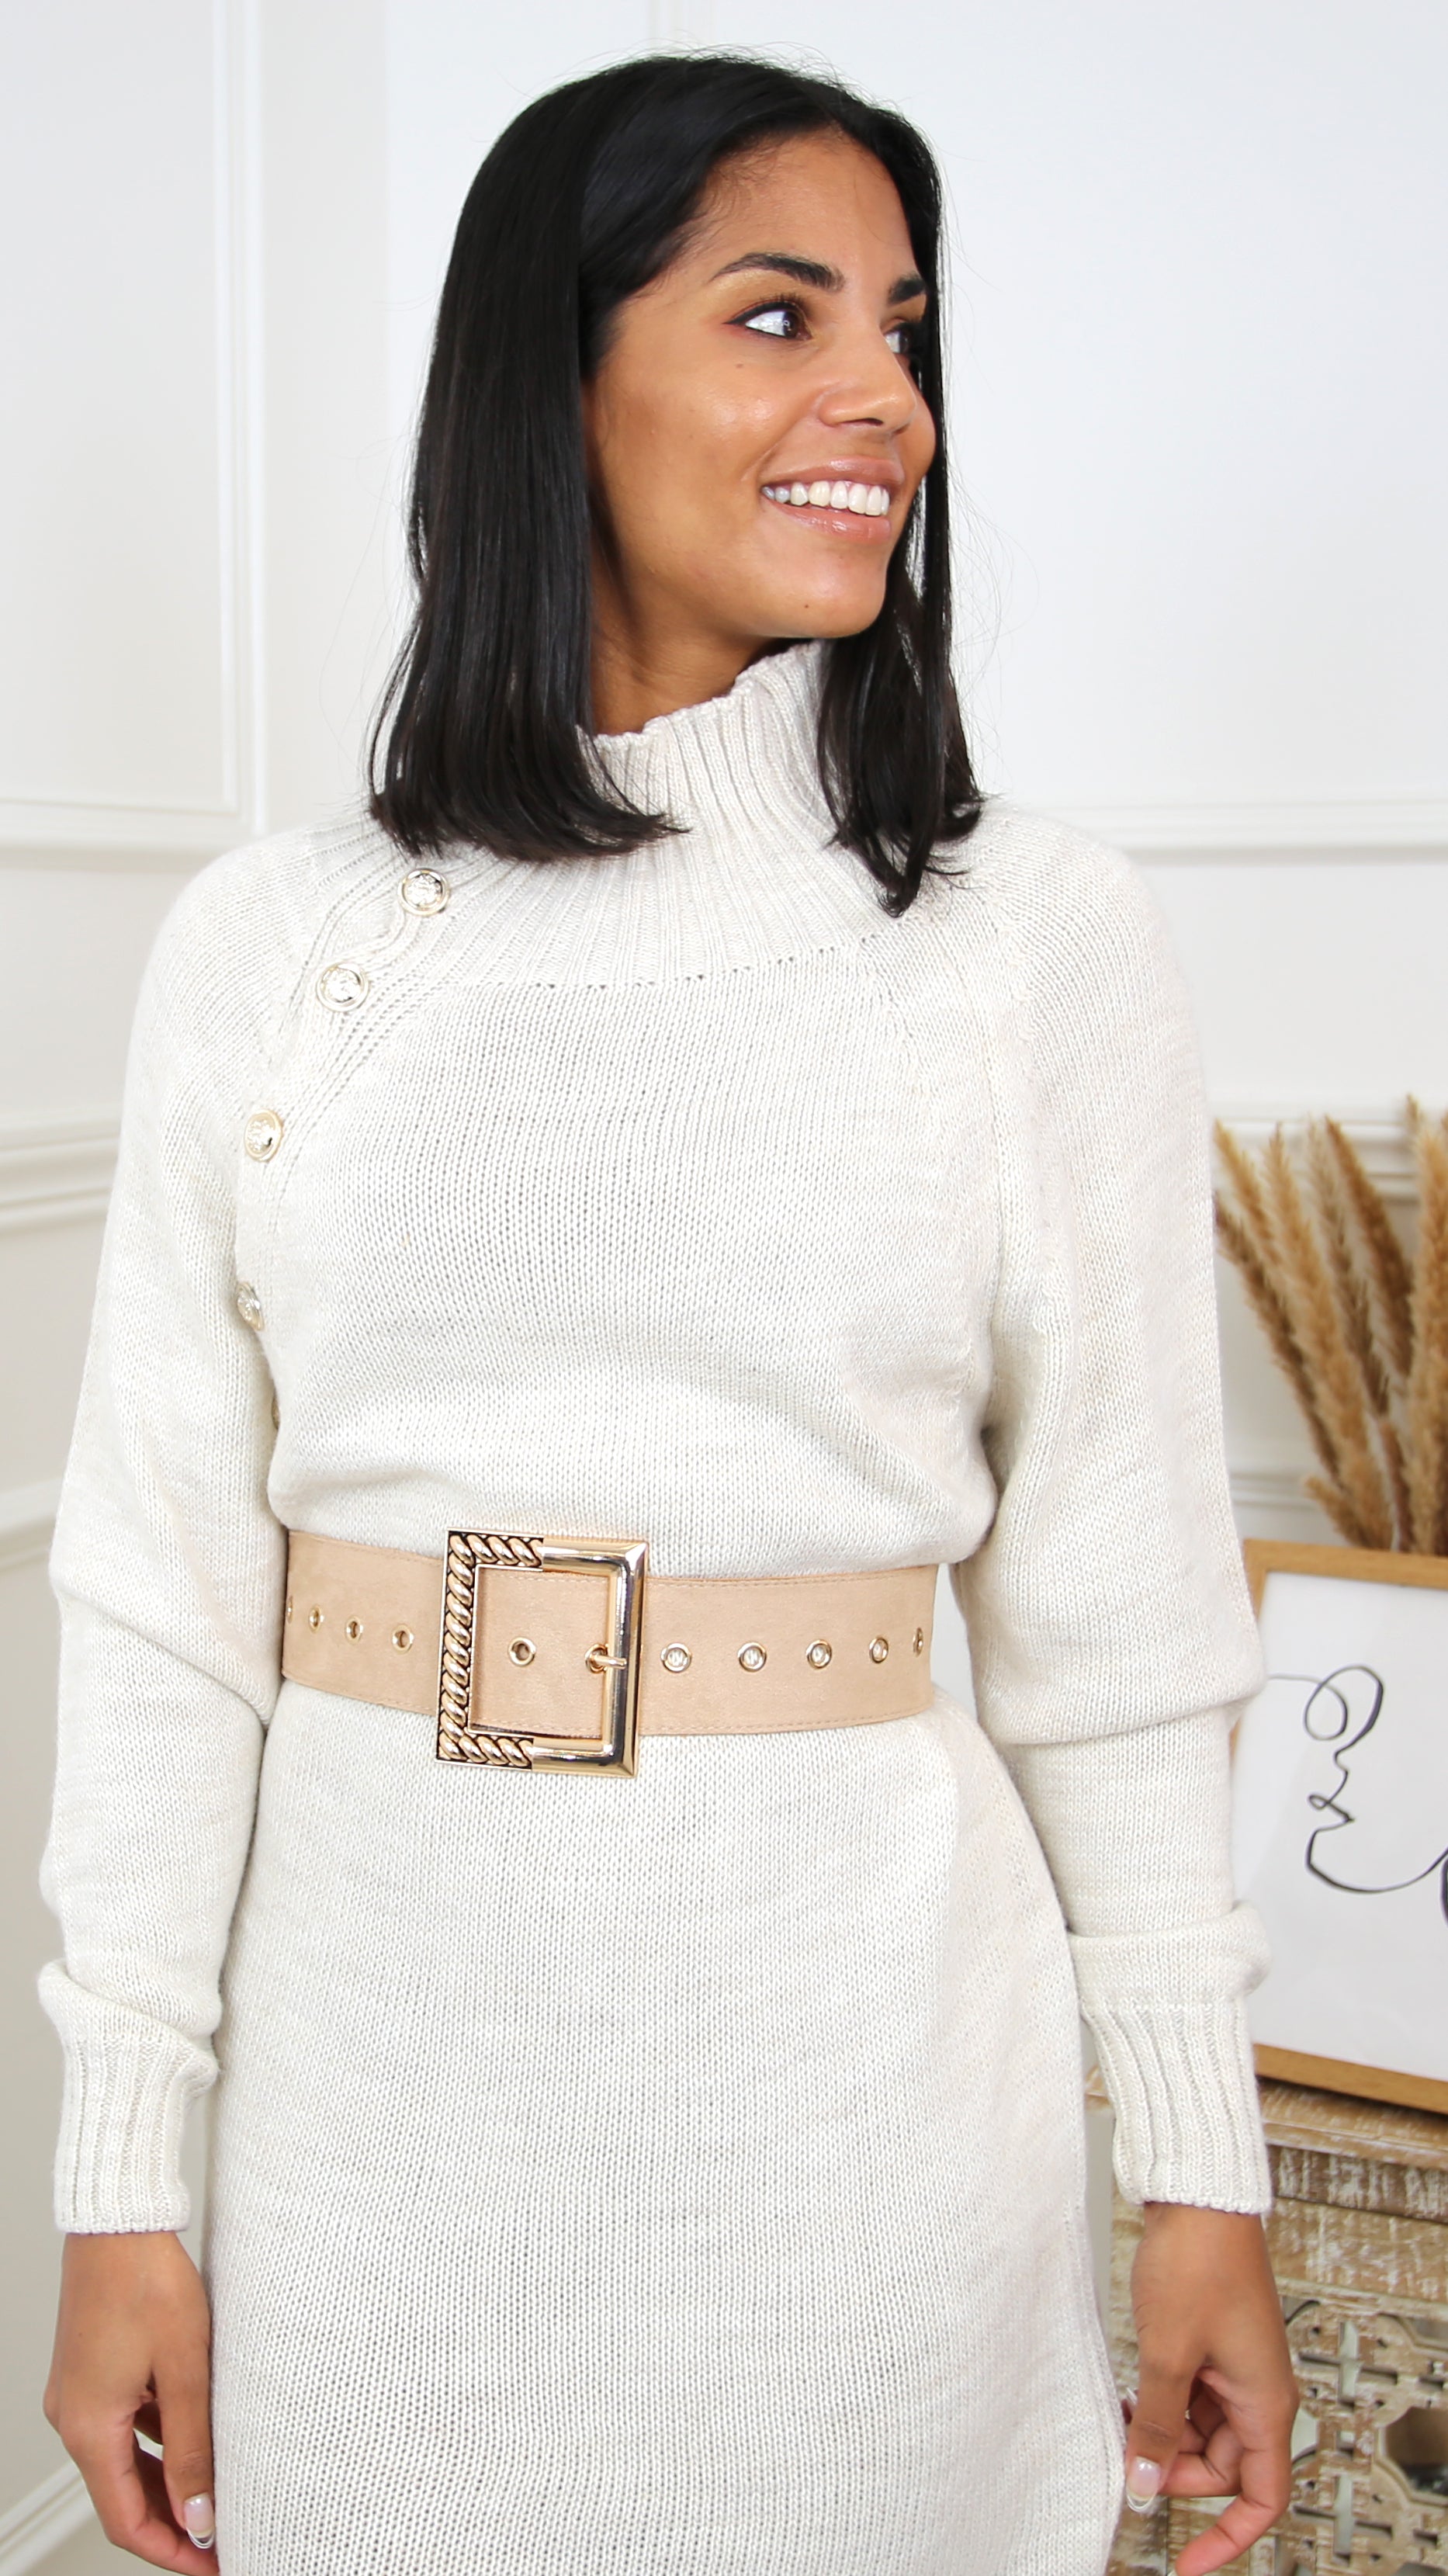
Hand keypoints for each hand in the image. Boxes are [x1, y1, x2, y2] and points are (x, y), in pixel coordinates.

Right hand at [44, 2231, 218, 2568]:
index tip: (211, 2565)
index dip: (171, 2551)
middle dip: (173, 2524)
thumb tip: (199, 2515)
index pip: (127, 2521)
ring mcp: (81, 2393)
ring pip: (126, 2460)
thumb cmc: (146, 2279)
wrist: (119, 2219)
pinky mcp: (93, 2371)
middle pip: (123, 2496)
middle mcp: (74, 2417)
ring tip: (219, 2492)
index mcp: (88, 2427)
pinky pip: (126, 2425)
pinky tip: (197, 2437)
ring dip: (168, 2482)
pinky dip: (159, 2442)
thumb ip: (192, 2447)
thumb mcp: (185, 2369)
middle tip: (222, 2538)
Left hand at [1123, 2202, 1296, 2572]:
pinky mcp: (1210, 2345)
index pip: (1260, 2496)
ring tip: (1116, 2427)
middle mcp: (1256, 2390)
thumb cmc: (1197, 2262)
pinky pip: (1186, 2398)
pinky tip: (1124, 2399)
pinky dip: (1157, 2406)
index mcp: (1265, 2403)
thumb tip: (1143, 2484)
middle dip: (1173, 2475)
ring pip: (1198, 2433)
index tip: (1188, 2563)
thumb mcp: (1168, 2355)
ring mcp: (1233, 2367)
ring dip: (1159, 2436)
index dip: (1228, 2538)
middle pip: (1222, 2467)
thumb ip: (1155, 2424)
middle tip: (1126, 2467)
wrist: (1198, 2193)